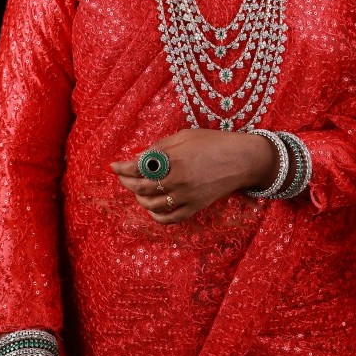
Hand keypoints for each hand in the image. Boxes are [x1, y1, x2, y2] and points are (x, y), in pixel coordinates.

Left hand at [107, 128, 272, 224]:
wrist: (241, 159)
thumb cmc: (213, 142)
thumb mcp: (185, 136)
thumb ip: (161, 147)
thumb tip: (140, 157)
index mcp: (174, 159)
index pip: (138, 167)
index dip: (122, 168)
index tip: (114, 166)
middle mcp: (178, 180)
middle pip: (141, 188)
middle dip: (126, 182)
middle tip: (122, 176)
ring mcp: (186, 197)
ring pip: (152, 205)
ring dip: (140, 198)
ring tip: (138, 189)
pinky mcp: (195, 207)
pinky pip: (169, 219)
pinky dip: (156, 215)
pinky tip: (152, 207)